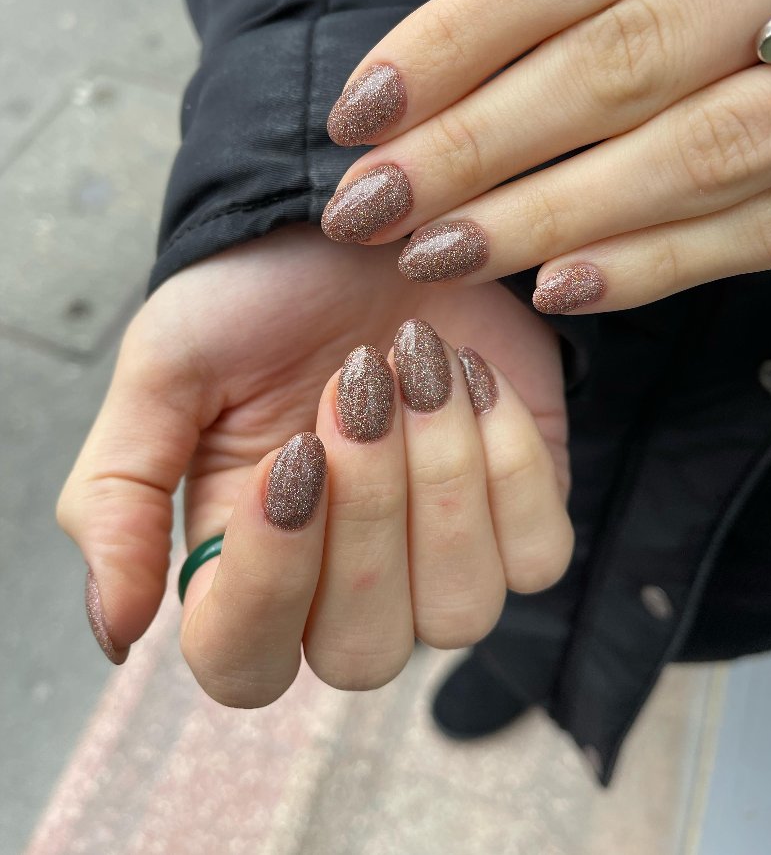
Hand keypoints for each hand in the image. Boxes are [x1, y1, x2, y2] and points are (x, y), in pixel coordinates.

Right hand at [57, 226, 569, 703]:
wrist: (364, 222)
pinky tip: (473, 375)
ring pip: (460, 614)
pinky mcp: (520, 515)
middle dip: (368, 508)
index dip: (268, 581)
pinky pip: (538, 556)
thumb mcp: (164, 373)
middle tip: (357, 378)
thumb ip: (118, 497)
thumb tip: (118, 632)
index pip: (243, 663)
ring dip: (442, 478)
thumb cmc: (256, 299)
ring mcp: (439, 559)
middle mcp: (342, 584)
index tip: (292, 455)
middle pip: (364, 651)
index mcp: (245, 562)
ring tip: (419, 364)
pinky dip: (510, 461)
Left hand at [321, 0, 770, 312]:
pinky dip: (653, 265)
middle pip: (620, 61)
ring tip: (436, 253)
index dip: (461, 35)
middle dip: (475, 145)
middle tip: (372, 203)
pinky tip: (555, 288)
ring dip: (543, 216)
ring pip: (688, 155)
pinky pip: (760, 229)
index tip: (365, 109)